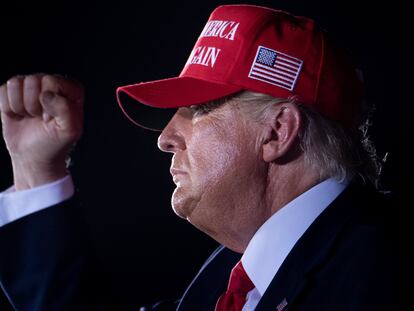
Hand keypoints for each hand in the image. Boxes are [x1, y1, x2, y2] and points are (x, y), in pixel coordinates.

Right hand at [0, 74, 83, 189]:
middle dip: (34, 105)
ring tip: (31, 117)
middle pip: (32, 80)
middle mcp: (51, 84)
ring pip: (16, 82)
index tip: (53, 118)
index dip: (49, 102)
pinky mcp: (13, 93)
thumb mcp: (69, 131)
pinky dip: (8, 107)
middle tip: (41, 119)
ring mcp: (32, 87)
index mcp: (71, 89)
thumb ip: (66, 110)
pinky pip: (3, 90)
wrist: (34, 156)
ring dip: (21, 106)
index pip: (52, 81)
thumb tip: (47, 95)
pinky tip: (20, 115)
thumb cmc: (55, 143)